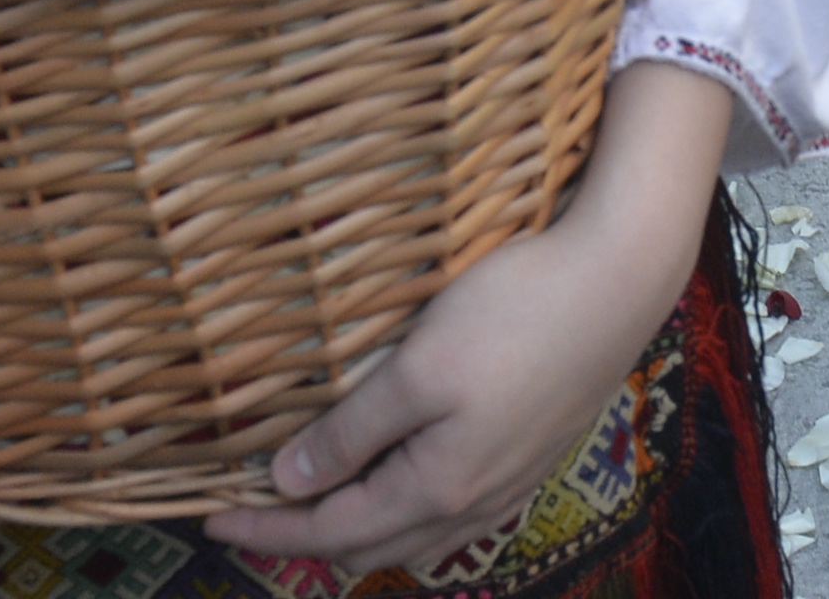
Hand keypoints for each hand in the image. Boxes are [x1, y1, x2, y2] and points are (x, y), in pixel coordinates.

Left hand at [210, 64, 731, 575]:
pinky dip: (402, 513)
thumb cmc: (515, 313)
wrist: (620, 282)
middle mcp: (472, 504)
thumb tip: (288, 484)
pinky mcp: (531, 456)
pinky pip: (450, 515)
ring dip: (356, 529)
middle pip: (369, 546)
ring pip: (412, 537)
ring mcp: (508, 484)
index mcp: (436, 488)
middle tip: (251, 511)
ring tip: (315, 501)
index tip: (208, 519)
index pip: (328, 529)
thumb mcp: (417, 368)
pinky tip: (399, 483)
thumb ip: (350, 433)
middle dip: (304, 537)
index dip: (264, 528)